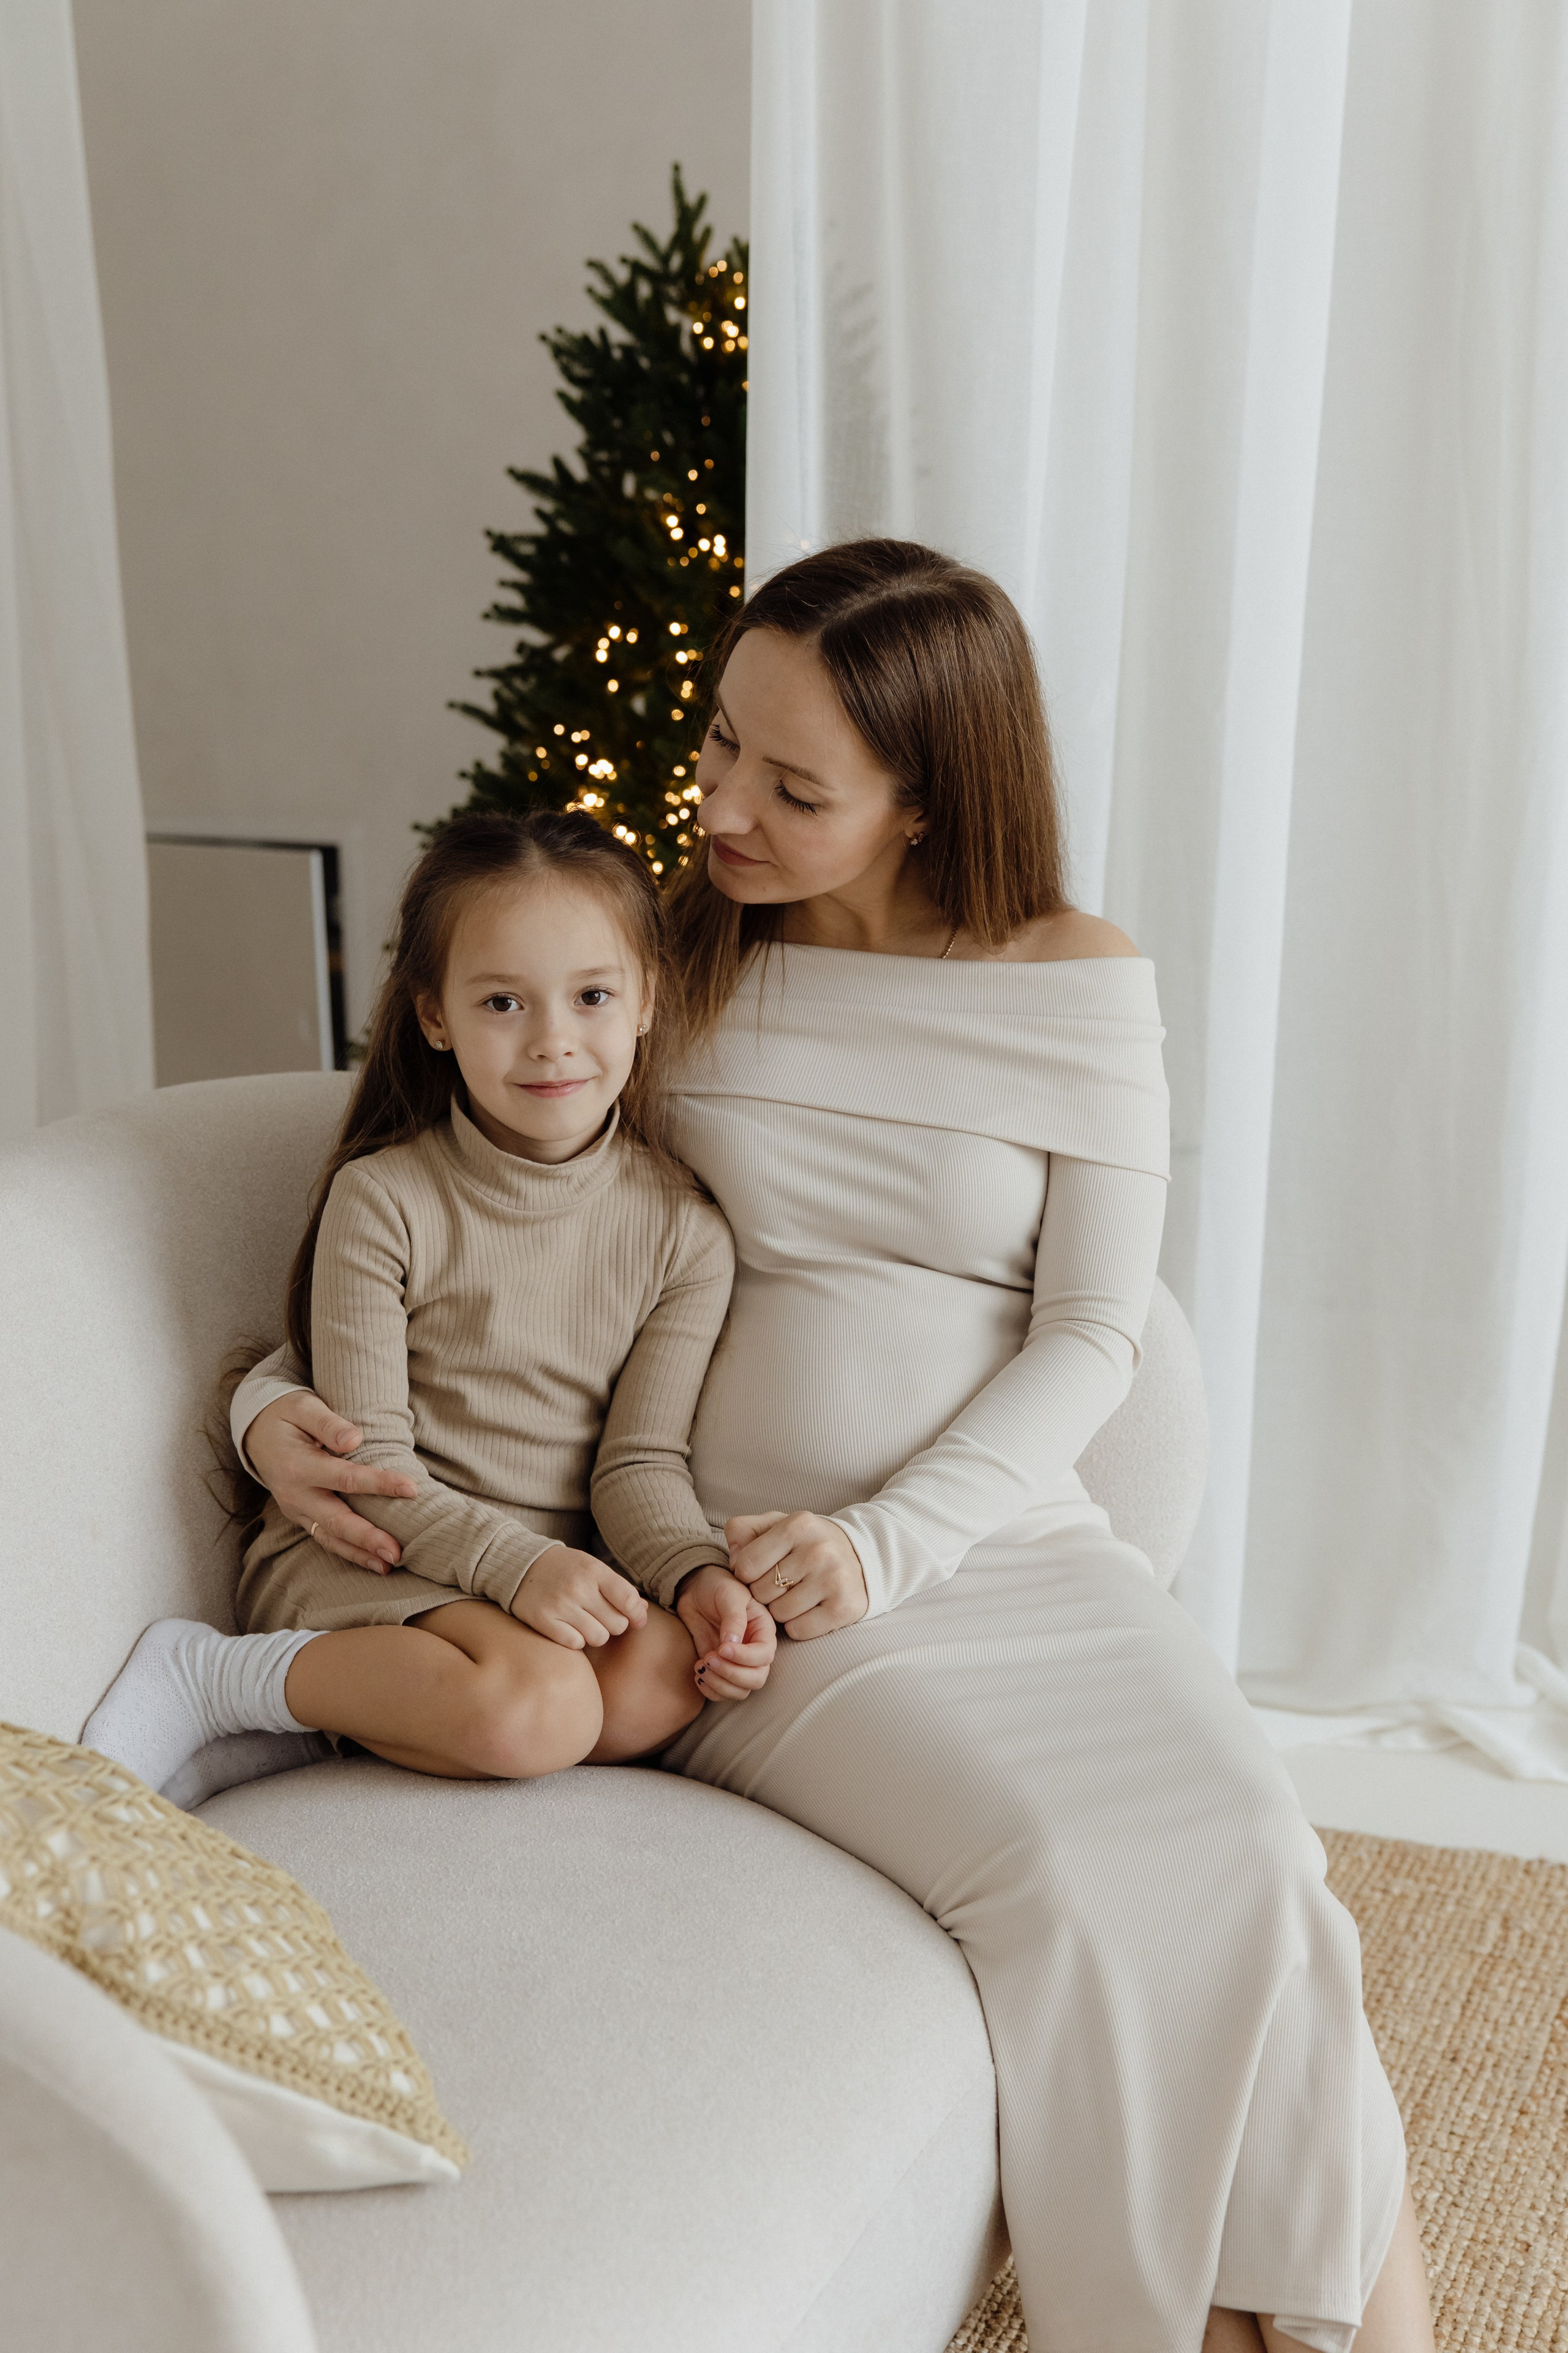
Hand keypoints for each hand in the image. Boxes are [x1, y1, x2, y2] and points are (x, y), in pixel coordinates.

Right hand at [245, 1392, 417, 1572]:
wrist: (256, 1432)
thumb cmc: (287, 1414)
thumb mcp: (303, 1407)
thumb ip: (328, 1423)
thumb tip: (354, 1440)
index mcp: (298, 1466)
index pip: (345, 1478)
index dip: (380, 1484)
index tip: (412, 1489)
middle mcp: (295, 1494)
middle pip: (336, 1520)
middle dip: (367, 1538)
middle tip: (397, 1552)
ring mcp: (295, 1509)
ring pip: (329, 1537)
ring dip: (360, 1554)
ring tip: (389, 1566)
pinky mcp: (300, 1516)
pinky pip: (325, 1538)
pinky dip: (348, 1552)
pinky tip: (372, 1562)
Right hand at [511, 1545, 648, 1649]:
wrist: (521, 1565)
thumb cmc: (565, 1569)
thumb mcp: (593, 1569)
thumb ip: (619, 1589)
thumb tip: (643, 1611)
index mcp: (594, 1571)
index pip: (628, 1600)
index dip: (638, 1615)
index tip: (637, 1620)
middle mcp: (578, 1587)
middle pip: (617, 1624)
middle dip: (614, 1625)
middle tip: (602, 1617)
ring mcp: (560, 1605)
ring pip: (598, 1638)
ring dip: (596, 1634)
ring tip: (586, 1622)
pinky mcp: (543, 1620)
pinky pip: (575, 1644)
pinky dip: (576, 1640)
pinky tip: (570, 1628)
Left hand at [675, 1565, 776, 1700]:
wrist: (696, 1590)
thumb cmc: (717, 1586)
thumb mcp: (729, 1595)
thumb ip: (734, 1618)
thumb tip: (733, 1645)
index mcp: (763, 1631)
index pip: (764, 1656)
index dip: (744, 1657)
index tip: (721, 1648)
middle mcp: (754, 1651)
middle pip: (756, 1679)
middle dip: (731, 1674)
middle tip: (709, 1658)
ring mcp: (737, 1663)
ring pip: (740, 1691)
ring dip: (719, 1684)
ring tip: (701, 1665)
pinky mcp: (720, 1670)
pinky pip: (721, 1693)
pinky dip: (709, 1690)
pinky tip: (698, 1673)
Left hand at [726, 1512, 868, 1640]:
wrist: (860, 1557)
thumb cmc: (806, 1543)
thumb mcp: (775, 1525)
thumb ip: (743, 1531)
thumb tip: (733, 1560)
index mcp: (797, 1526)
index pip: (746, 1565)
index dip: (746, 1573)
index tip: (761, 1569)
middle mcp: (818, 1551)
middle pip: (761, 1591)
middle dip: (764, 1592)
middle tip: (782, 1583)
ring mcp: (834, 1580)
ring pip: (779, 1613)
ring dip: (781, 1610)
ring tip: (797, 1594)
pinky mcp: (843, 1608)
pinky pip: (799, 1630)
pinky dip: (799, 1625)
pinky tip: (810, 1609)